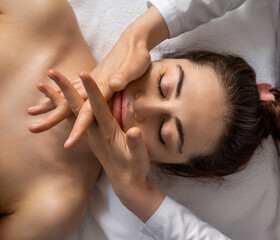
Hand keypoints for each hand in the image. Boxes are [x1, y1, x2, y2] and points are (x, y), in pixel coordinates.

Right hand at [28, 6, 167, 148]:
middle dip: (52, 118)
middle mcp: (93, 84)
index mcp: (103, 87)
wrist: (134, 38)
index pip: (88, 112)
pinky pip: (73, 87)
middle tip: (32, 129)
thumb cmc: (138, 55)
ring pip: (67, 95)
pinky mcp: (93, 76)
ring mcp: (91, 79)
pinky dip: (61, 92)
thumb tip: (113, 84)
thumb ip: (122, 77)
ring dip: (49, 104)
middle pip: (69, 105)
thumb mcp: (134, 67)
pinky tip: (51, 95)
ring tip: (30, 111)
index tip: (69, 144)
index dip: (80, 128)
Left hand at [43, 69, 163, 221]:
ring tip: (41, 85)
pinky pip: (72, 120)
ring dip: (56, 98)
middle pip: (77, 106)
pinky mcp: (89, 137)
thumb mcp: (140, 157)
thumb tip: (134, 131)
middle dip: (64, 88)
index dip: (92, 89)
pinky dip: (62, 108)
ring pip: (70, 113)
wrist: (125, 183)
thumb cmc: (135, 168)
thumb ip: (136, 144)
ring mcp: (90, 134)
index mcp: (108, 131)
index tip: (84, 73)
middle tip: (52, 71)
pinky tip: (55, 102)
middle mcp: (94, 131)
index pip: (97, 106)